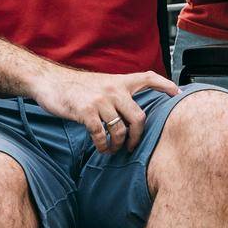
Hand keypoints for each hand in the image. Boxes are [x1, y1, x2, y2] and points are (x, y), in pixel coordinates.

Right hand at [29, 66, 178, 154]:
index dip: (165, 85)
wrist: (49, 81)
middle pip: (139, 118)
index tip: (178, 93)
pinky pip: (101, 135)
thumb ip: (117, 93)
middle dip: (138, 138)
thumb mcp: (101, 83)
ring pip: (121, 130)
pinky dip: (102, 146)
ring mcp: (100, 100)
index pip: (148, 77)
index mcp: (119, 81)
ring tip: (112, 149)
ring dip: (118, 145)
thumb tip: (131, 113)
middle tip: (132, 147)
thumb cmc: (76, 86)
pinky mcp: (86, 111)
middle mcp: (113, 89)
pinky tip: (100, 148)